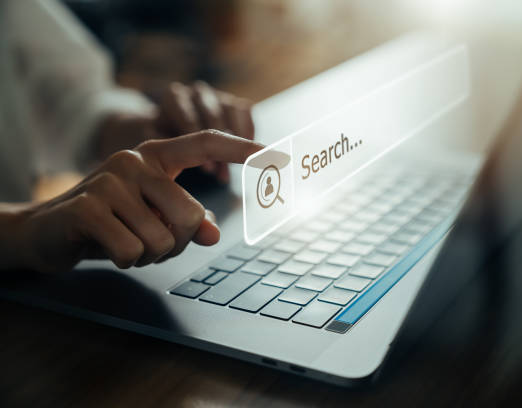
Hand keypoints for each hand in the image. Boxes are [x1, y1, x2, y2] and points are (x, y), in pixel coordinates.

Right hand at [12, 130, 262, 272]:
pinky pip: (134, 250)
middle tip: (149, 240)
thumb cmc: (114, 220)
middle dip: (177, 242)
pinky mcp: (89, 206)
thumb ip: (188, 220)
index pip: (205, 144)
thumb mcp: (155, 218)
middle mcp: (135, 160)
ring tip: (125, 240)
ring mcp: (110, 180)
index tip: (275, 154)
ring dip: (149, 254)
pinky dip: (127, 259)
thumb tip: (215, 233)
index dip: (240, 148)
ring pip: (163, 239)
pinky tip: (108, 247)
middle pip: (192, 215)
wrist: (50, 229)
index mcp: (157, 156)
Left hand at [156, 81, 254, 182]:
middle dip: (219, 146)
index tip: (207, 169)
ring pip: (232, 110)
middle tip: (222, 172)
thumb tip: (167, 148)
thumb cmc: (163, 137)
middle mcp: (197, 93)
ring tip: (236, 166)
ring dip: (236, 140)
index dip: (201, 146)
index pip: (188, 117)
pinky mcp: (233, 103)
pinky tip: (248, 154)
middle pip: (213, 114)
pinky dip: (248, 131)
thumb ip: (158, 141)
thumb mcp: (154, 139)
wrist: (173, 126)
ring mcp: (217, 96)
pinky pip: (245, 111)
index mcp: (174, 98)